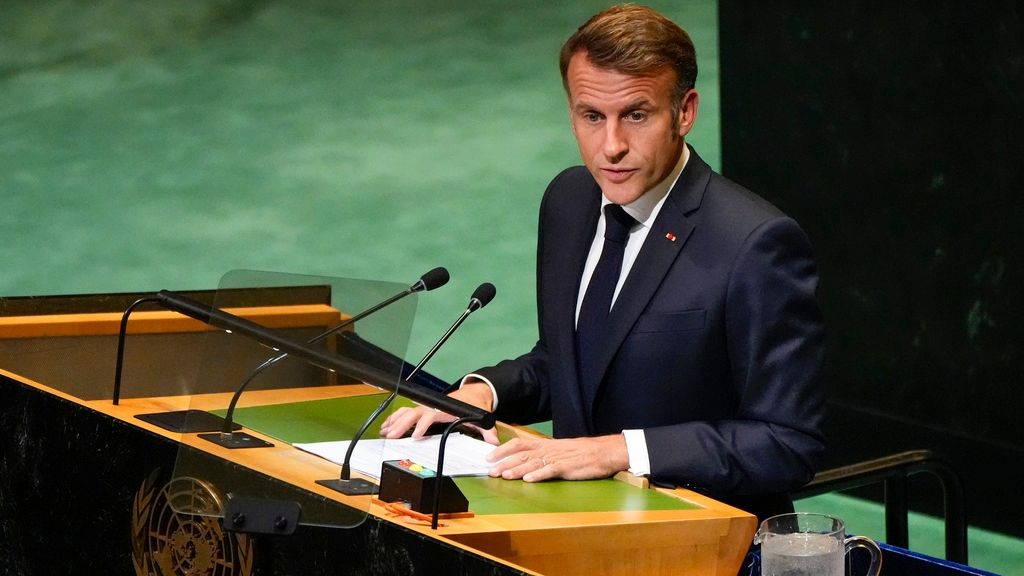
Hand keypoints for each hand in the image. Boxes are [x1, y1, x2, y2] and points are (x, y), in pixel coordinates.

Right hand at [379, 381, 498, 443]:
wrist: (474, 393)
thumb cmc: (475, 405)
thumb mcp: (483, 417)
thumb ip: (488, 431)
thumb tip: (494, 442)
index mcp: (446, 409)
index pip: (432, 416)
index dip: (423, 425)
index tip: (415, 436)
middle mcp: (435, 407)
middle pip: (415, 414)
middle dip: (402, 424)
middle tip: (391, 436)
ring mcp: (429, 407)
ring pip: (408, 412)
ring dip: (396, 421)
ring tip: (384, 431)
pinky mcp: (425, 409)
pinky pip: (408, 412)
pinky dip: (396, 418)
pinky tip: (387, 426)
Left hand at [486, 434, 629, 481]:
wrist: (604, 451)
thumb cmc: (582, 452)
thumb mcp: (559, 450)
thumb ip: (543, 454)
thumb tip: (525, 460)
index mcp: (545, 444)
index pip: (519, 443)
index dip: (502, 450)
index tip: (489, 457)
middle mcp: (548, 449)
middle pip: (522, 454)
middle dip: (504, 463)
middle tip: (490, 471)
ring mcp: (557, 458)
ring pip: (533, 463)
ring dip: (517, 470)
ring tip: (504, 475)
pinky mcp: (567, 467)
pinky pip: (551, 470)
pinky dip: (539, 475)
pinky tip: (529, 480)